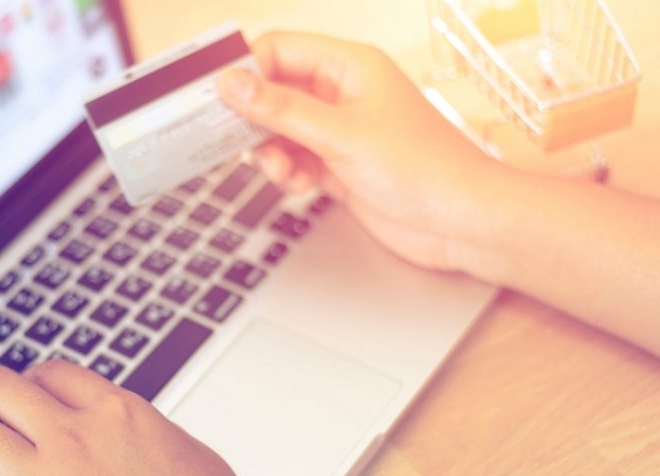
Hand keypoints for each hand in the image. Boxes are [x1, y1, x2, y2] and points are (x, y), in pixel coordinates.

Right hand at [219, 32, 512, 282]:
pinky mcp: (339, 166)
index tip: (219, 97)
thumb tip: (234, 83)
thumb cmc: (425, 168)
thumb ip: (281, 109)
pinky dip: (288, 173)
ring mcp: (340, 132)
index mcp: (350, 66)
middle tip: (235, 140)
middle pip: (276, 92)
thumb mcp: (340, 134)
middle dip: (255, 119)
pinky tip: (300, 185)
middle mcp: (344, 94)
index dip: (247, 70)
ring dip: (271, 153)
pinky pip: (295, 160)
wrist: (460, 221)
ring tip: (281, 171)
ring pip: (281, 131)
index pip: (281, 50)